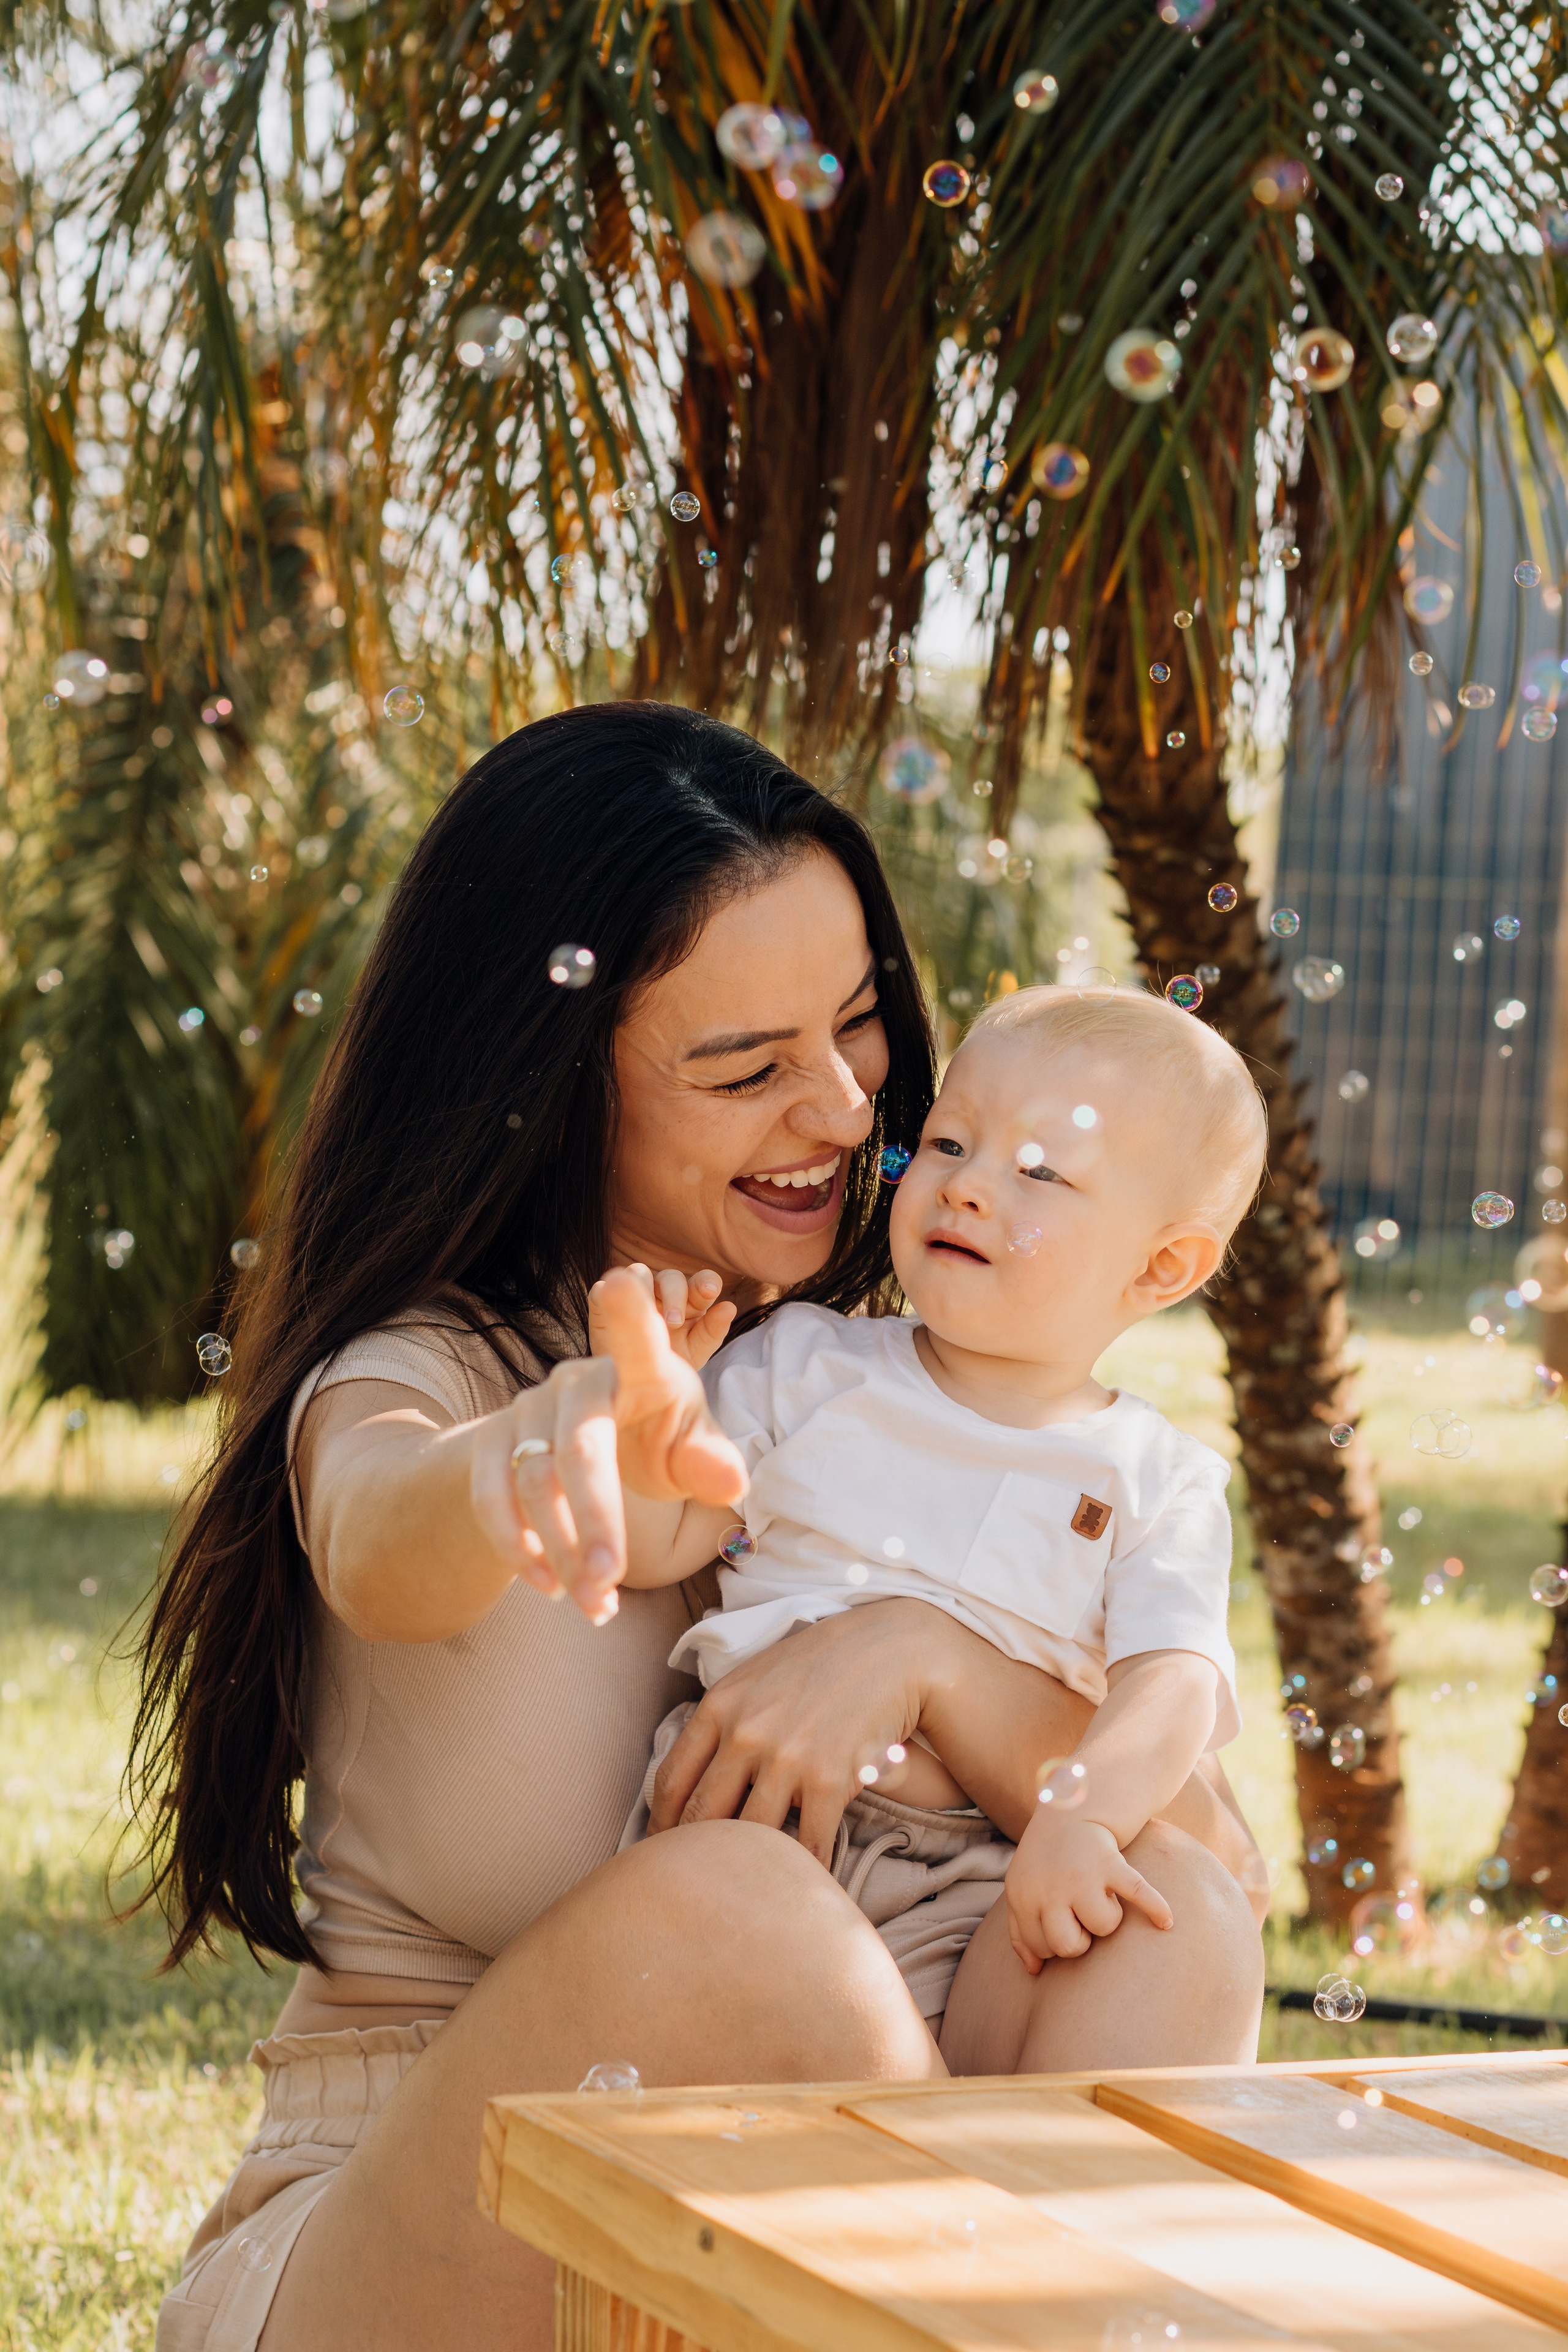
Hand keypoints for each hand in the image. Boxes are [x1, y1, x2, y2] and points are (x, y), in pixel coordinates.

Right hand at [473, 1273, 744, 1626]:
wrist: (574, 1450)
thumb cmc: (651, 1438)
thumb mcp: (688, 1448)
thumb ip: (710, 1462)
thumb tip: (732, 1480)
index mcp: (639, 1370)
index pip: (637, 1339)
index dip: (629, 1311)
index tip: (621, 1282)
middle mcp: (575, 1380)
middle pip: (579, 1449)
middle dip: (595, 1520)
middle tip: (610, 1582)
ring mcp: (526, 1408)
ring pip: (532, 1484)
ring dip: (561, 1552)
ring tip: (595, 1606)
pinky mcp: (488, 1441)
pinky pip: (491, 1498)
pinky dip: (519, 1549)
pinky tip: (549, 1587)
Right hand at [591, 1262, 735, 1371]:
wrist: (633, 1386)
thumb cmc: (669, 1363)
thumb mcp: (694, 1353)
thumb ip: (712, 1332)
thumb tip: (729, 1307)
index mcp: (689, 1300)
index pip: (701, 1282)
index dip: (705, 1282)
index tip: (710, 1290)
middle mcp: (662, 1292)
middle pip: (671, 1277)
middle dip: (675, 1295)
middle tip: (674, 1322)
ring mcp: (634, 1294)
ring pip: (639, 1273)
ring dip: (644, 1290)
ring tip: (647, 1318)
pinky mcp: (604, 1299)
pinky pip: (604, 1286)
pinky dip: (609, 1291)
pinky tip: (614, 1308)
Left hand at [648, 1598, 934, 1862]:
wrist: (890, 1650)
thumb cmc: (819, 1664)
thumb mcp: (754, 1677)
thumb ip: (721, 1720)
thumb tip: (692, 1773)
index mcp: (720, 1706)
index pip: (671, 1781)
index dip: (660, 1826)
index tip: (660, 1851)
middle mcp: (745, 1734)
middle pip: (703, 1817)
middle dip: (693, 1858)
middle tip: (693, 1886)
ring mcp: (787, 1759)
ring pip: (750, 1838)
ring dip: (748, 1870)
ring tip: (743, 1895)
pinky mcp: (830, 1780)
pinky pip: (809, 1846)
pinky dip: (805, 1874)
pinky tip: (802, 1889)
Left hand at [1005, 1807, 1173, 1972]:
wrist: (1068, 1815)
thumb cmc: (1044, 1863)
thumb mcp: (1020, 1891)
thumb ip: (1020, 1932)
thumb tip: (1034, 1970)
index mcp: (1025, 1896)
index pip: (1041, 1948)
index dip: (1054, 1943)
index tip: (1060, 1923)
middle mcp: (1050, 1887)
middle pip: (1069, 1946)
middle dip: (1079, 1939)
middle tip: (1080, 1917)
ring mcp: (1082, 1876)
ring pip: (1104, 1927)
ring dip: (1108, 1917)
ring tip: (1100, 1896)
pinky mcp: (1111, 1864)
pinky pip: (1137, 1893)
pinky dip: (1155, 1907)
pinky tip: (1165, 1921)